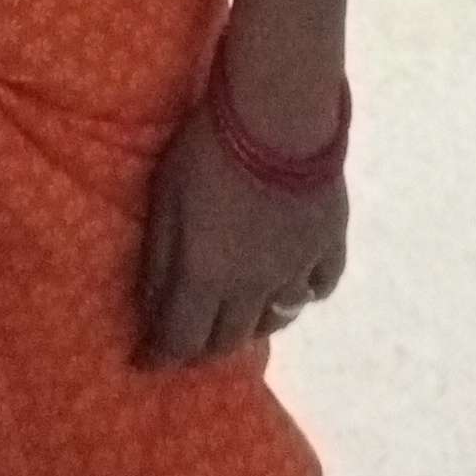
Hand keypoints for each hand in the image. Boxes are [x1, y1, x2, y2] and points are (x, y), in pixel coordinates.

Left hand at [137, 103, 347, 368]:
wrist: (278, 114)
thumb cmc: (207, 151)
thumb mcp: (164, 200)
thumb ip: (159, 260)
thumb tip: (152, 310)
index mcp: (206, 278)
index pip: (180, 340)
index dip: (160, 356)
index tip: (146, 361)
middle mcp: (252, 288)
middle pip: (228, 339)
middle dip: (202, 346)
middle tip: (189, 338)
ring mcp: (296, 268)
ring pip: (274, 320)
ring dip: (251, 324)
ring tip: (239, 314)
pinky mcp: (329, 243)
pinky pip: (320, 287)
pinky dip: (304, 294)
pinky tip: (294, 283)